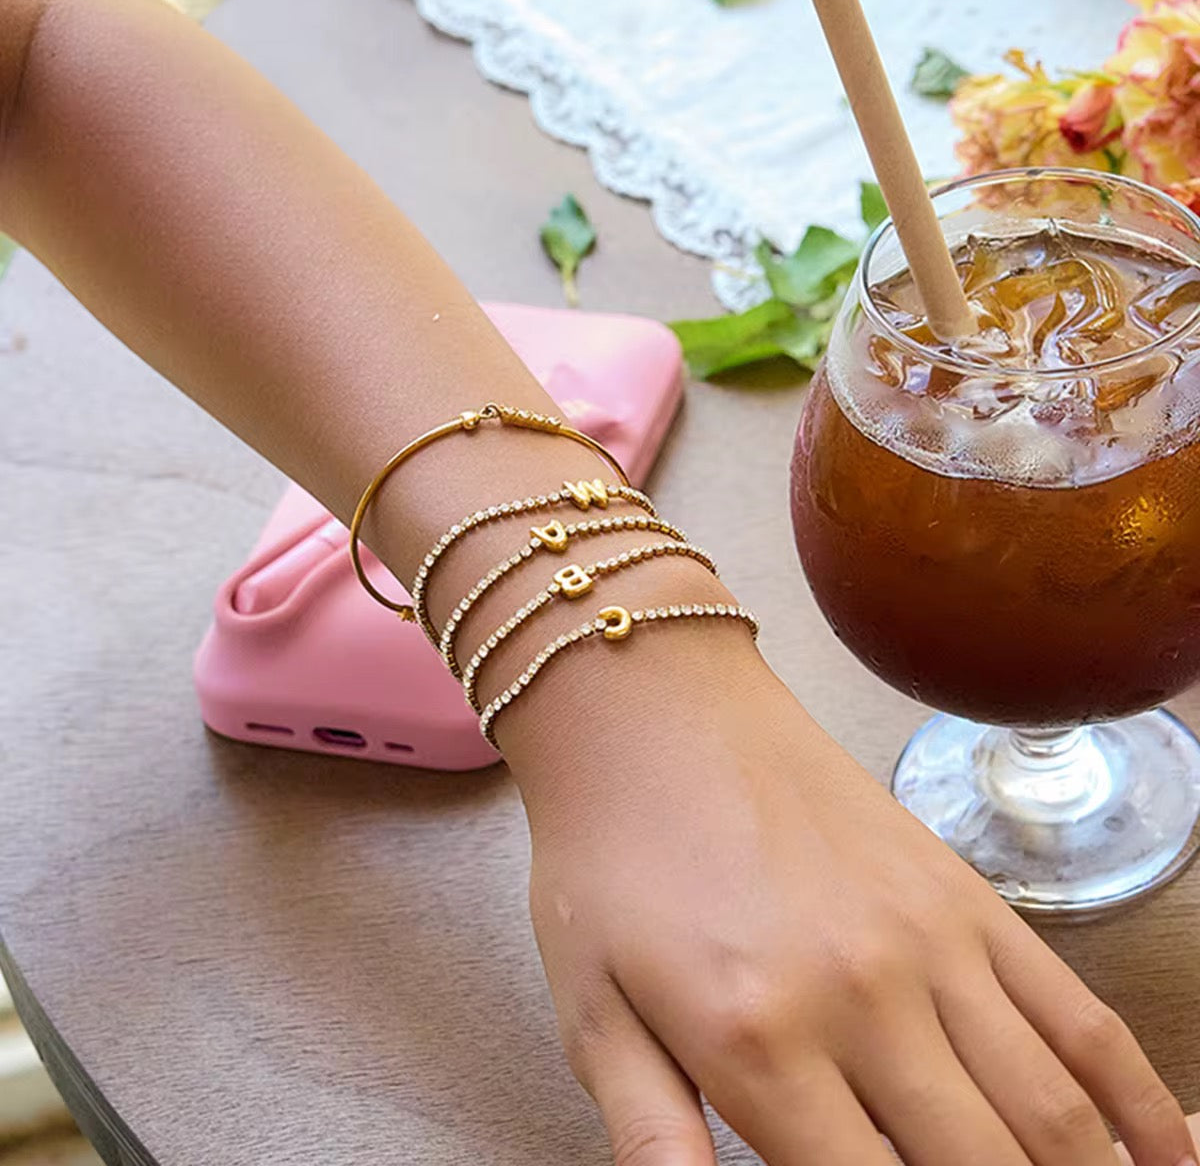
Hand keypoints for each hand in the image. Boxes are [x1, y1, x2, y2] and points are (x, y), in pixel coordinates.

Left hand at [512, 637, 1193, 1165]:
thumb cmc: (611, 859)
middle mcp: (863, 1000)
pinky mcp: (965, 894)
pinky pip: (1076, 1016)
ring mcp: (930, 941)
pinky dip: (1135, 1101)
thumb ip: (650, 1137)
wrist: (656, 714)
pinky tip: (1157, 1158)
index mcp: (759, 1045)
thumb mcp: (590, 1007)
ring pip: (1047, 1117)